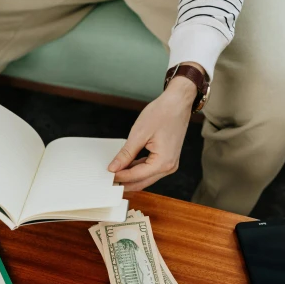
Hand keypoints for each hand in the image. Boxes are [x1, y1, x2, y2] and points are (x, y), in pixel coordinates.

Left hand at [107, 67, 199, 190]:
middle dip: (124, 182)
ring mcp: (170, 164)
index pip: (136, 176)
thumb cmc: (162, 113)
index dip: (119, 176)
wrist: (178, 102)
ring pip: (146, 178)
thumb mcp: (139, 134)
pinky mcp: (168, 159)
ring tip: (114, 173)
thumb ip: (126, 155)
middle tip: (107, 180)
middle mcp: (169, 167)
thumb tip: (114, 168)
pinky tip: (126, 167)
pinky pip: (150, 170)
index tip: (106, 176)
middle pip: (142, 181)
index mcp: (163, 162)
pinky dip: (138, 170)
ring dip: (130, 177)